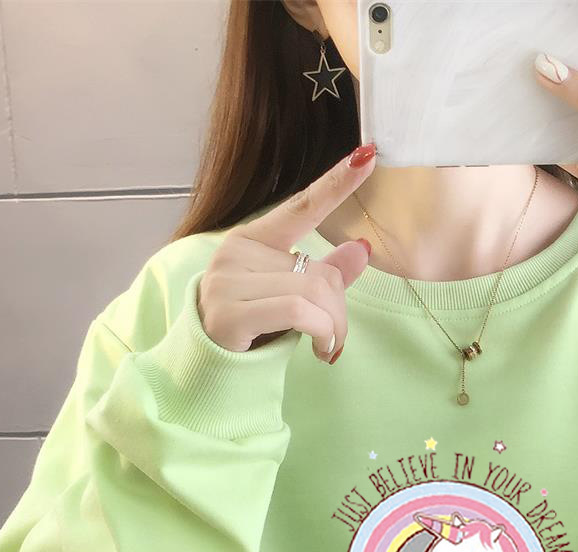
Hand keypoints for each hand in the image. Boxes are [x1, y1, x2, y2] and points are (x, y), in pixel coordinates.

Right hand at [198, 143, 377, 363]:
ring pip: (312, 292)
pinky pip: (299, 312)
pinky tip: (319, 349)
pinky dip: (321, 332)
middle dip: (339, 310)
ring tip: (327, 347)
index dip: (335, 184)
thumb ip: (325, 274)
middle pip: (319, 271)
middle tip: (338, 337)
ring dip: (333, 327)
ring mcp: (227, 282)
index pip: (300, 207)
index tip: (368, 156)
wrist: (209, 369)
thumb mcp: (292, 297)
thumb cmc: (252, 330)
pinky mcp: (229, 313)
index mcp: (250, 241)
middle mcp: (234, 253)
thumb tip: (363, 248)